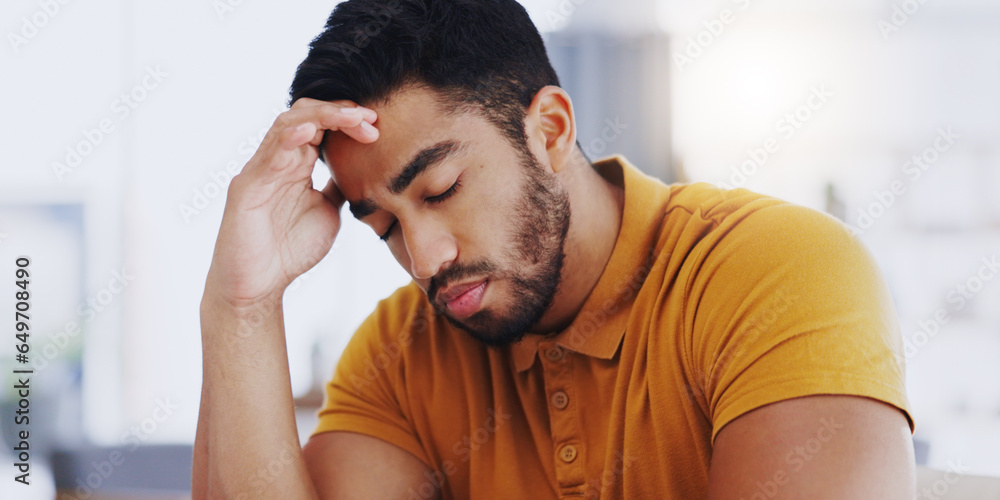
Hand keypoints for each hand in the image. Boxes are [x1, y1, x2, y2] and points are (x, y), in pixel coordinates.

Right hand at [205, 98, 377, 305]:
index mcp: (296, 164)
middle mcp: (276, 160)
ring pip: (287, 125)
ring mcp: (260, 171)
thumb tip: (363, 168)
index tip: (376, 123)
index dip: (347, 119)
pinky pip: (267, 156)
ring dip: (322, 116)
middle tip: (369, 118)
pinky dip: (289, 138)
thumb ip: (339, 186)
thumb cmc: (289, 250)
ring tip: (351, 117)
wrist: (258, 286)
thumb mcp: (328, 210)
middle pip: (305, 115)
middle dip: (339, 111)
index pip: (321, 125)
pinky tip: (310, 130)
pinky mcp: (246, 188)